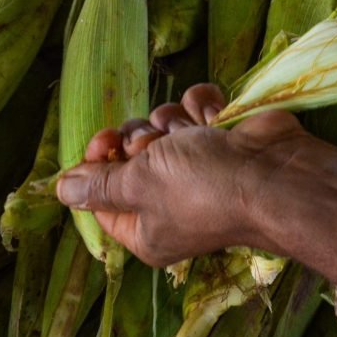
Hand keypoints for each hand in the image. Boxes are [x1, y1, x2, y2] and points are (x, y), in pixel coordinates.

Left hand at [55, 84, 312, 266]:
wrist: (276, 173)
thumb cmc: (202, 187)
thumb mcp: (138, 185)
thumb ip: (98, 185)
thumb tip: (61, 191)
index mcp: (146, 227)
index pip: (102, 193)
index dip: (97, 163)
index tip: (103, 143)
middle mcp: (171, 201)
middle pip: (131, 156)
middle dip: (140, 138)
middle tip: (153, 142)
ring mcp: (200, 168)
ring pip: (164, 127)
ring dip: (174, 122)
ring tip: (194, 133)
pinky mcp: (223, 138)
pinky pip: (196, 110)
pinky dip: (205, 108)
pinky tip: (218, 119)